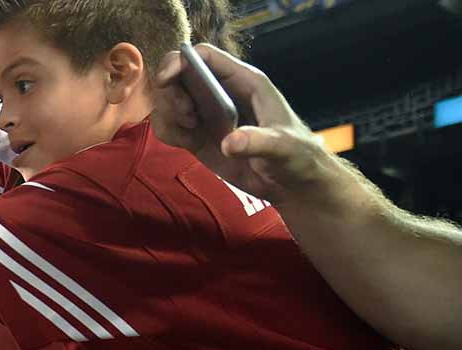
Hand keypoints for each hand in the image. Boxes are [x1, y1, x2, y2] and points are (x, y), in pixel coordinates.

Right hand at [153, 44, 329, 204]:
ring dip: (168, 115)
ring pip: (169, 101)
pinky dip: (168, 133)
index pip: (204, 57)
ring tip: (190, 134)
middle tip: (187, 117)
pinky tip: (186, 144)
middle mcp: (221, 93)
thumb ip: (257, 142)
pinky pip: (169, 126)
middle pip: (178, 75)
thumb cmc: (295, 155)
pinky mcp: (197, 136)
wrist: (291, 181)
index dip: (180, 61)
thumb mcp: (282, 147)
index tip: (166, 80)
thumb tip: (229, 143)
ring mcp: (207, 115)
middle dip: (171, 94)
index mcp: (243, 81)